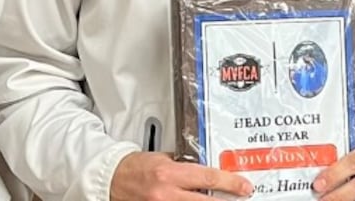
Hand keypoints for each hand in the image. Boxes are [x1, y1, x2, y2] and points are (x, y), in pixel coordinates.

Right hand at [110, 152, 252, 200]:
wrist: (110, 179)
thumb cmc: (134, 167)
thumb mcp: (162, 157)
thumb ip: (184, 164)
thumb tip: (206, 170)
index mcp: (168, 173)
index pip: (208, 178)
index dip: (230, 183)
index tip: (244, 187)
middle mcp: (166, 194)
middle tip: (241, 197)